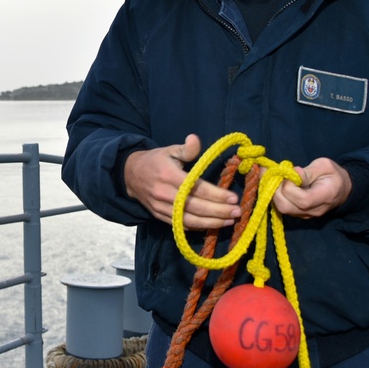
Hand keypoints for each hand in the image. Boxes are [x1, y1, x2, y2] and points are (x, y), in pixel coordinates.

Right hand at [123, 134, 241, 229]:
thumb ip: (185, 149)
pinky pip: (181, 226)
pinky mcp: (160, 217)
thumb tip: (195, 139)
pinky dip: (197, 228)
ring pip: (189, 220)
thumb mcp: (169, 150)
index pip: (197, 188)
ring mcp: (161, 208)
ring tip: (229, 221)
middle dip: (219, 211)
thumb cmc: (155, 161)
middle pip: (196, 207)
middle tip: (238, 212)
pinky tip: (212, 226)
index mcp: (169, 176)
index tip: (233, 197)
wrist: (130, 175)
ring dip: (211, 223)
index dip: (216, 194)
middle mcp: (165, 194)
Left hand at [272, 157, 351, 218]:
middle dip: (276, 190)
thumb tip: (292, 172)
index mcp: (324, 197)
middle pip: (287, 207)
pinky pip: (283, 207)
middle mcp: (314, 210)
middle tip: (275, 175)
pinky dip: (276, 196)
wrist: (342, 189)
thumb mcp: (325, 166)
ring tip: (273, 177)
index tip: (288, 174)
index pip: (302, 200)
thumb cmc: (333, 175)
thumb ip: (308, 171)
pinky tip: (276, 184)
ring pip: (282, 209)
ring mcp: (306, 214)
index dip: (290, 187)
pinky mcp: (299, 214)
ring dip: (274, 192)